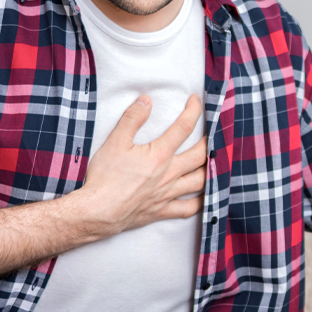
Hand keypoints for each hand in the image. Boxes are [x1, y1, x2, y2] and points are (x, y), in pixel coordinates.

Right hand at [80, 94, 206, 233]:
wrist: (98, 211)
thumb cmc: (105, 177)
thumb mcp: (115, 142)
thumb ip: (132, 119)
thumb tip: (146, 100)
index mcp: (160, 155)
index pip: (183, 128)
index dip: (193, 111)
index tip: (196, 101)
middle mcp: (170, 174)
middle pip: (200, 155)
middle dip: (210, 140)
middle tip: (213, 132)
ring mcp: (168, 194)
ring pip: (200, 181)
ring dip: (210, 170)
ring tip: (213, 162)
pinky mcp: (163, 210)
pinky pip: (188, 208)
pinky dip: (200, 203)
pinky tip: (205, 198)